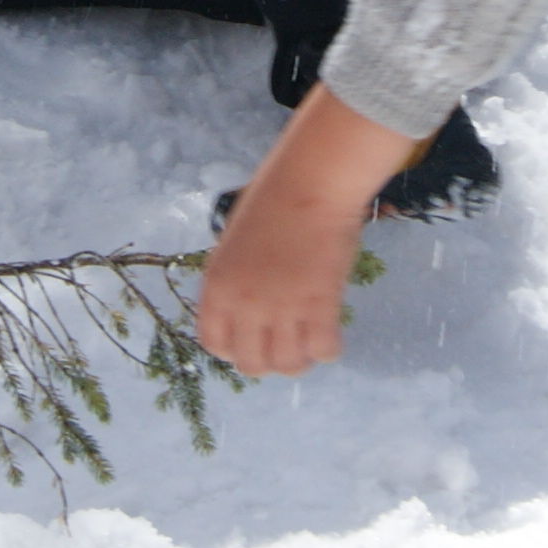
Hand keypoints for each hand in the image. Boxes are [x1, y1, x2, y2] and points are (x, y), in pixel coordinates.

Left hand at [192, 84, 422, 377]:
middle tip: (288, 344)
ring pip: (289, 365)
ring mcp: (281, 306)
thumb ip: (236, 282)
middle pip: (252, 364)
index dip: (235, 350)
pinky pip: (324, 351)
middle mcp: (244, 302)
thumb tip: (250, 316)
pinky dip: (329, 349)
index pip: (214, 344)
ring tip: (311, 340)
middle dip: (271, 361)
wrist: (311, 181)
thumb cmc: (275, 201)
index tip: (254, 342)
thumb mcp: (235, 244)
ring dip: (301, 359)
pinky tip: (332, 333)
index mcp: (217, 285)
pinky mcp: (319, 304)